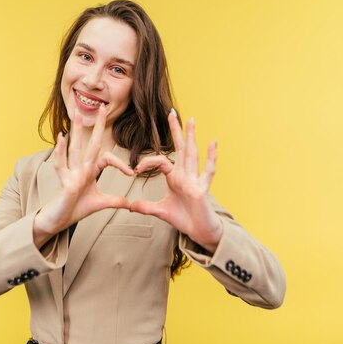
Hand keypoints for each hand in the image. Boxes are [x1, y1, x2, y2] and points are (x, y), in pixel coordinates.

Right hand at [33, 106, 132, 246]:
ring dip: (77, 131)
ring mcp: (71, 173)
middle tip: (102, 107)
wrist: (58, 221)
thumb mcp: (99, 203)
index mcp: (90, 170)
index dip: (120, 164)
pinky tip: (61, 137)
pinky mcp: (63, 182)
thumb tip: (130, 204)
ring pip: (75, 148)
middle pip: (91, 143)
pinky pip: (61, 164)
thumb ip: (114, 201)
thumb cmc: (75, 208)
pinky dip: (60, 151)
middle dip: (97, 126)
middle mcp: (80, 168)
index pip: (107, 159)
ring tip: (77, 115)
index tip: (132, 174)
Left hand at [130, 109, 222, 252]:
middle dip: (175, 130)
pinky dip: (211, 157)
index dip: (147, 163)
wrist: (199, 232)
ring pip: (192, 154)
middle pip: (180, 148)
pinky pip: (207, 171)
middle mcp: (185, 174)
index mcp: (175, 177)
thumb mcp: (161, 212)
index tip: (134, 170)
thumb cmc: (184, 219)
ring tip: (190, 120)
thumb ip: (146, 207)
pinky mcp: (202, 189)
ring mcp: (195, 180)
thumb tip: (130, 206)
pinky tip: (212, 142)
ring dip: (190, 137)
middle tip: (171, 111)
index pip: (160, 161)